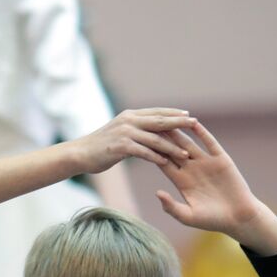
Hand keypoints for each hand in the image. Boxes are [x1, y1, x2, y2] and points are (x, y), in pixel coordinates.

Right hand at [72, 109, 198, 175]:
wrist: (80, 153)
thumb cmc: (101, 146)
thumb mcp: (119, 132)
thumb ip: (135, 130)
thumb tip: (150, 132)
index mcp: (130, 115)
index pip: (157, 112)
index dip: (174, 113)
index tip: (189, 115)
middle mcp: (129, 121)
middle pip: (160, 121)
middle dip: (179, 123)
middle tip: (196, 124)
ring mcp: (125, 133)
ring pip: (155, 139)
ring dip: (172, 147)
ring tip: (186, 153)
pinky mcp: (121, 146)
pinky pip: (144, 152)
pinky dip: (157, 157)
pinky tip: (167, 163)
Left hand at [152, 121, 269, 239]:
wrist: (238, 217)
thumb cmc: (212, 220)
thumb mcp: (188, 216)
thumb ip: (171, 206)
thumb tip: (157, 193)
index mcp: (181, 181)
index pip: (163, 163)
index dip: (152, 152)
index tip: (139, 142)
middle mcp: (191, 169)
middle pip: (173, 149)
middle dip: (162, 137)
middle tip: (149, 123)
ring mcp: (206, 163)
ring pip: (189, 143)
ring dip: (179, 131)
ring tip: (168, 118)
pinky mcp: (220, 159)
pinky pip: (210, 143)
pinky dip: (202, 133)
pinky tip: (193, 123)